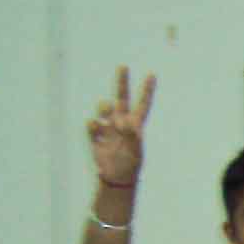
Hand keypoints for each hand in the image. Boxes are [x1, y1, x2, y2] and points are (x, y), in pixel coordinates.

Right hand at [88, 67, 155, 188]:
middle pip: (121, 98)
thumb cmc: (130, 164)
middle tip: (123, 66)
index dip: (147, 91)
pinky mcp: (95, 135)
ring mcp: (108, 127)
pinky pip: (91, 124)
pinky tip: (96, 130)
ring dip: (103, 106)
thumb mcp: (134, 151)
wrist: (116, 176)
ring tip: (105, 112)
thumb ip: (131, 135)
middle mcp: (121, 122)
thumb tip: (123, 121)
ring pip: (103, 107)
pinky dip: (93, 125)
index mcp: (136, 125)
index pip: (142, 104)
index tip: (152, 75)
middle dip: (122, 83)